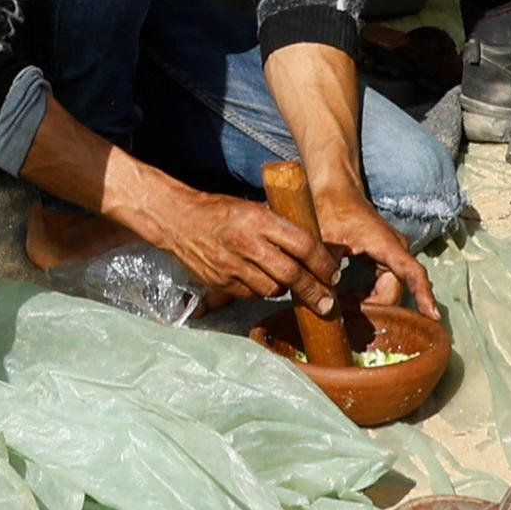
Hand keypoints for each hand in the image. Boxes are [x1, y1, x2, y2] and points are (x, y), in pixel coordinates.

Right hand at [127, 176, 322, 303]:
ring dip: (285, 290)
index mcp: (259, 219)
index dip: (323, 264)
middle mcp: (246, 243)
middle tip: (326, 302)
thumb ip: (279, 226)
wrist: (176, 219)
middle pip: (291, 275)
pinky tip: (261, 281)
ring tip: (288, 284)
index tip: (334, 274)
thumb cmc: (219, 210)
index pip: (303, 245)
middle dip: (314, 291)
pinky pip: (251, 294)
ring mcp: (231, 266)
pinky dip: (261, 290)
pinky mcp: (220, 282)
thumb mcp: (252, 207)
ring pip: (272, 289)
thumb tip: (314, 247)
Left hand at [323, 196, 441, 325]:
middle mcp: (396, 250)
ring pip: (390, 289)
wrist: (335, 191)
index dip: (424, 295)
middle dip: (379, 308)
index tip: (433, 316)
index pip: (413, 273)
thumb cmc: (332, 209)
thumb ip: (328, 266)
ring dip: (373, 303)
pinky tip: (351, 301)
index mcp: (387, 244)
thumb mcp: (326, 238)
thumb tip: (326, 297)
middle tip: (353, 322)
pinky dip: (370, 295)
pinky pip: (384, 284)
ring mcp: (392, 255)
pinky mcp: (384, 258)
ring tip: (348, 311)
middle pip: (397, 290)